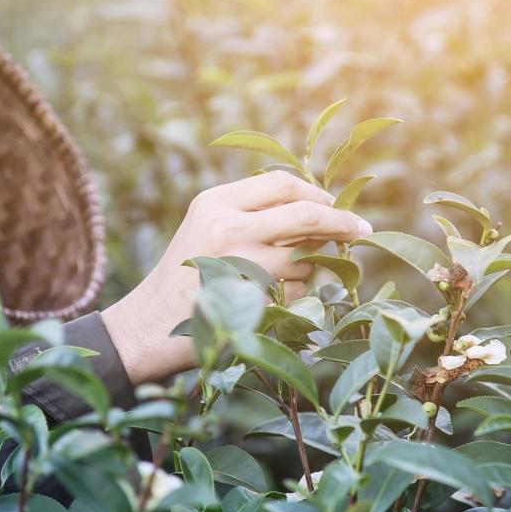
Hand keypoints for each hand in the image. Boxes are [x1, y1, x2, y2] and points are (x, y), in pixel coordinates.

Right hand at [99, 171, 372, 384]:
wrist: (148, 327)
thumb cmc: (185, 276)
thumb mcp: (207, 227)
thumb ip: (252, 211)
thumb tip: (319, 204)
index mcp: (215, 203)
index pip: (282, 185)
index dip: (317, 194)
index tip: (336, 205)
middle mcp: (228, 228)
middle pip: (305, 216)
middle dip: (341, 223)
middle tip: (362, 230)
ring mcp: (241, 266)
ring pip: (306, 259)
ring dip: (309, 269)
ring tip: (280, 279)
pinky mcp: (251, 301)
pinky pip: (298, 294)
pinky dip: (297, 298)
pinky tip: (271, 302)